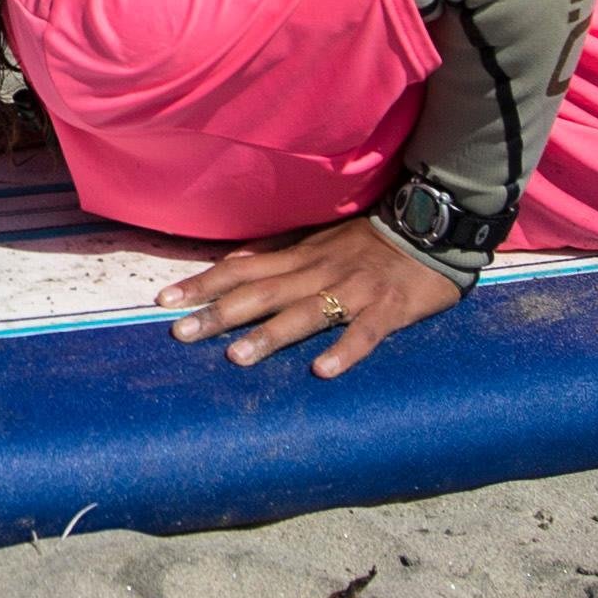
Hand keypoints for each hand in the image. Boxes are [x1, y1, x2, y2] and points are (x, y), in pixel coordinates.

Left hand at [163, 213, 461, 378]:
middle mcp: (320, 271)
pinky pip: (365, 332)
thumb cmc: (371, 238)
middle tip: (180, 333)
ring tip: (237, 357)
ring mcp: (354, 290)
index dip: (203, 283)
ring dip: (271, 335)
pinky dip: (344, 350)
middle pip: (262, 293)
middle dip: (220, 313)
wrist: (432, 226)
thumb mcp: (319, 240)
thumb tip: (232, 262)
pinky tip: (323, 371)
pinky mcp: (389, 309)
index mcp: (301, 256)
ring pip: (306, 313)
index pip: (242, 269)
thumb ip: (277, 253)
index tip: (164, 300)